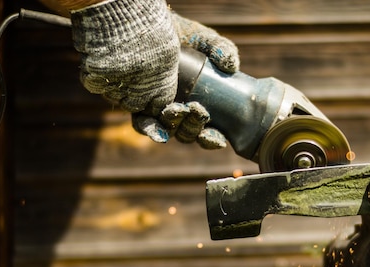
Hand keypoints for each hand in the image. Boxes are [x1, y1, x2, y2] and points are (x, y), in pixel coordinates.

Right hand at [69, 0, 178, 115]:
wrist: (116, 4)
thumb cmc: (145, 15)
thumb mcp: (168, 40)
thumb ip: (165, 63)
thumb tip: (162, 75)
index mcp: (163, 77)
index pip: (159, 104)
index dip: (152, 99)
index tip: (147, 90)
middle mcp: (142, 84)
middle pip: (134, 104)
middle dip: (130, 95)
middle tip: (126, 77)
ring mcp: (119, 82)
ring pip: (113, 96)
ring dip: (111, 85)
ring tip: (112, 64)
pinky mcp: (97, 76)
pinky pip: (94, 84)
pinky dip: (93, 75)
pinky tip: (97, 59)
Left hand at [131, 12, 239, 148]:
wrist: (147, 24)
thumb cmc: (182, 36)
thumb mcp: (204, 40)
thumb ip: (221, 48)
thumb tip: (231, 66)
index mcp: (201, 105)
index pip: (209, 133)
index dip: (213, 140)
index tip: (217, 138)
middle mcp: (180, 114)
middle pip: (187, 134)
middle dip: (193, 128)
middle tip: (197, 109)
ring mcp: (158, 112)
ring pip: (168, 131)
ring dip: (174, 126)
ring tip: (178, 109)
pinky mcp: (137, 106)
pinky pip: (143, 125)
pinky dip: (151, 130)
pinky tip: (158, 131)